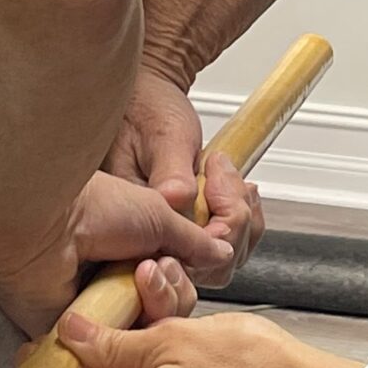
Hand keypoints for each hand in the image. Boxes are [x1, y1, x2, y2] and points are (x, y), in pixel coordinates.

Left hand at [0, 167, 236, 341]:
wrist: (46, 221)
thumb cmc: (98, 207)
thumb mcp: (159, 215)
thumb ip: (192, 241)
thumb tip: (222, 252)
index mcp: (135, 254)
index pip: (171, 288)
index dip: (180, 285)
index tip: (175, 267)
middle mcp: (115, 284)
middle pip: (162, 316)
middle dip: (169, 299)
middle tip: (154, 274)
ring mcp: (96, 311)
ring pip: (141, 339)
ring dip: (149, 317)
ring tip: (134, 289)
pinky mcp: (74, 338)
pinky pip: (107, 359)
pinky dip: (120, 351)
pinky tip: (125, 328)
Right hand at [107, 67, 266, 283]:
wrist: (146, 98)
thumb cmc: (147, 110)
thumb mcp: (162, 136)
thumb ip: (171, 172)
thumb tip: (178, 201)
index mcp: (127, 217)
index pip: (176, 257)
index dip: (212, 237)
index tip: (219, 191)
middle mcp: (141, 238)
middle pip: (201, 268)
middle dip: (232, 226)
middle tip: (225, 179)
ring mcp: (162, 239)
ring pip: (216, 261)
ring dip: (239, 223)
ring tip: (232, 181)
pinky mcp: (178, 232)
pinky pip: (218, 246)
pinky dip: (238, 221)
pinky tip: (236, 193)